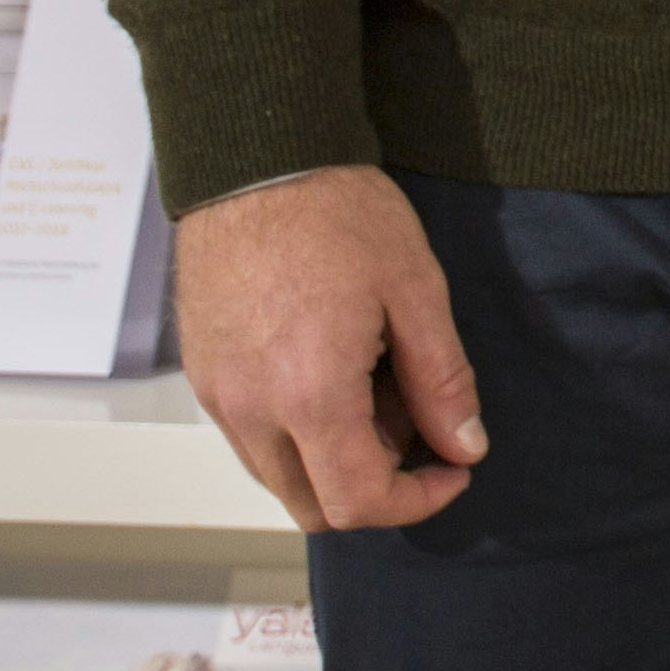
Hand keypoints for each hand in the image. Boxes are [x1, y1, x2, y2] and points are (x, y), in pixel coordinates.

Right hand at [176, 168, 485, 531]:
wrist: (259, 165)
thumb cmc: (339, 216)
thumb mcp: (416, 291)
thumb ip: (442, 380)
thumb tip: (464, 445)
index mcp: (308, 396)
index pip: (357, 501)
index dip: (416, 500)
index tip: (454, 469)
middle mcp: (251, 412)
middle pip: (313, 505)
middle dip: (377, 486)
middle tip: (423, 427)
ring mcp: (219, 398)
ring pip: (280, 476)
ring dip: (336, 461)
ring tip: (382, 387)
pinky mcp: (205, 378)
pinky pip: (253, 439)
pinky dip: (300, 433)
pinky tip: (338, 372)